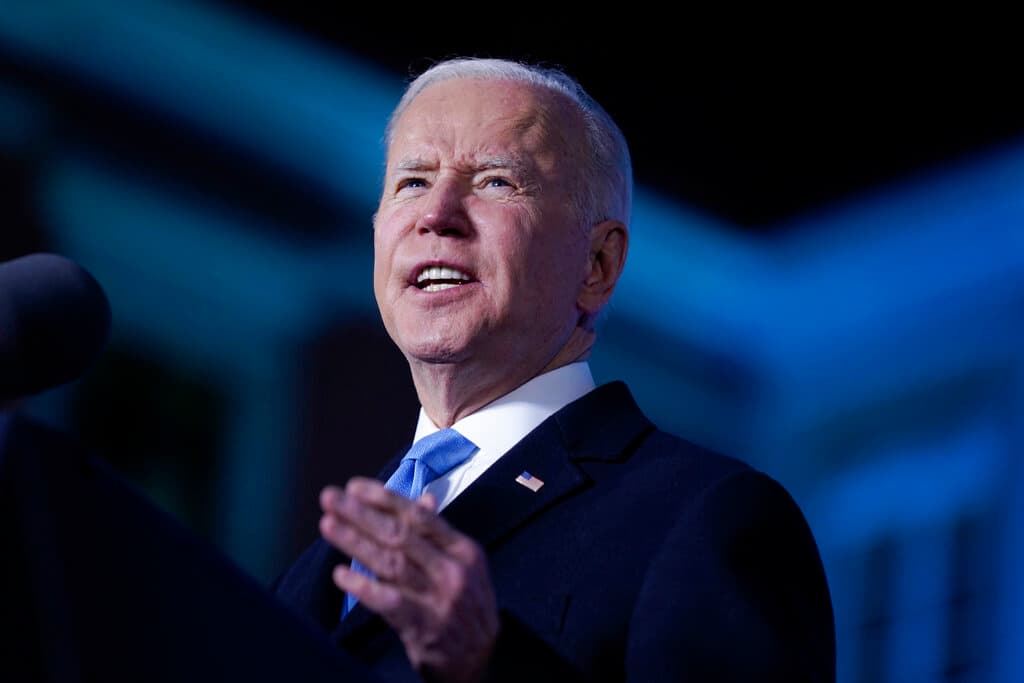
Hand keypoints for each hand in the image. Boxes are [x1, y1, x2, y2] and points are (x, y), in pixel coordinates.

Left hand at [319, 478, 498, 682]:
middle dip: (361, 513)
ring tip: (328, 525)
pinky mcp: (424, 627)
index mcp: (463, 549)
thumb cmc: (466, 604)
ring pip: (390, 563)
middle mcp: (452, 570)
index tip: (354, 487)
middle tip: (330, 498)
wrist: (482, 658)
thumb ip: (438, 535)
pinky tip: (340, 574)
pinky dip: (364, 587)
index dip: (385, 499)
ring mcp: (439, 599)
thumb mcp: (463, 565)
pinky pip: (389, 603)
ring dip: (355, 542)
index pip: (419, 516)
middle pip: (400, 535)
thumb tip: (424, 498)